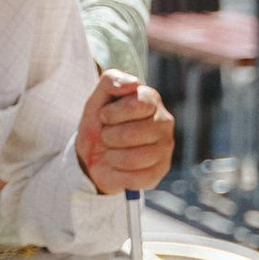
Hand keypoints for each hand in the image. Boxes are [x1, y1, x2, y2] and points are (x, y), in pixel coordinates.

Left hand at [77, 67, 173, 195]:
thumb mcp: (98, 98)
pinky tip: (117, 167)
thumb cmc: (100, 123)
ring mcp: (165, 148)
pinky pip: (137, 178)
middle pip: (134, 133)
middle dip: (110, 137)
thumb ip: (112, 81)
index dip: (113, 113)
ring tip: (111, 152)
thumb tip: (134, 83)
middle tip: (107, 136)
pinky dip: (118, 174)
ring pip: (135, 158)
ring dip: (112, 157)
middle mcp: (165, 122)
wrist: (93, 154)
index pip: (137, 104)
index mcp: (151, 100)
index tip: (104, 116)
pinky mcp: (160, 171)